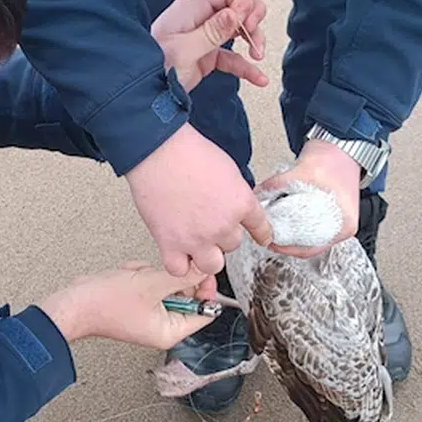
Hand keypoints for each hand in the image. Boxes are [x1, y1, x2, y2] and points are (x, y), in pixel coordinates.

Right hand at [39, 262, 219, 348]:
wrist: (73, 303)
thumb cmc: (104, 304)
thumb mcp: (152, 284)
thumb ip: (183, 277)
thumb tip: (204, 270)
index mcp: (170, 331)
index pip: (205, 312)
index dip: (204, 289)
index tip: (199, 272)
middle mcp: (161, 326)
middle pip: (185, 296)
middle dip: (168, 278)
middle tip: (154, 275)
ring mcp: (148, 315)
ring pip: (165, 285)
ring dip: (150, 275)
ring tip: (134, 277)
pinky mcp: (136, 303)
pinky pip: (149, 283)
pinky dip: (139, 276)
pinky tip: (126, 277)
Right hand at [125, 122, 273, 275]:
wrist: (158, 151)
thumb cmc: (187, 152)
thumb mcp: (227, 169)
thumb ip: (234, 193)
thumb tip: (231, 204)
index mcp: (240, 203)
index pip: (260, 227)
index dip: (261, 234)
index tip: (262, 237)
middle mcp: (222, 225)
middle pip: (232, 246)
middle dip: (221, 236)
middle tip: (208, 224)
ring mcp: (197, 238)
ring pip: (211, 264)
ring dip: (205, 255)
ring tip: (195, 243)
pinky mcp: (171, 244)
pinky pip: (180, 270)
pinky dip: (179, 264)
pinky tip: (176, 253)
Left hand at [150, 0, 268, 92]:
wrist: (141, 93)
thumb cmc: (153, 70)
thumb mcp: (184, 50)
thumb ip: (212, 31)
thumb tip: (236, 13)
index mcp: (191, 8)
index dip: (243, 1)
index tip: (247, 23)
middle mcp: (199, 18)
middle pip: (237, 5)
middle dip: (252, 19)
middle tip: (254, 37)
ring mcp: (204, 37)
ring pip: (238, 29)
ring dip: (253, 40)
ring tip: (258, 56)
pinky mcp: (206, 56)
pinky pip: (232, 56)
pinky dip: (246, 66)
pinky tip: (258, 77)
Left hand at [255, 139, 361, 257]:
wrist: (343, 144)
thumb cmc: (334, 158)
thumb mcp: (302, 172)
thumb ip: (276, 186)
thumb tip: (256, 197)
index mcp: (344, 224)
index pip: (312, 248)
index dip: (288, 247)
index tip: (271, 242)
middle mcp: (343, 227)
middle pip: (310, 245)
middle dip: (288, 242)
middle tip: (269, 237)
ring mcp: (337, 220)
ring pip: (310, 237)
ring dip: (292, 234)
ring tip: (275, 229)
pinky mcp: (329, 213)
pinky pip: (311, 226)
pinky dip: (298, 225)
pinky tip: (284, 221)